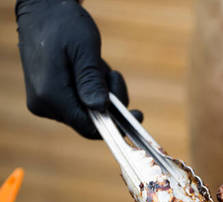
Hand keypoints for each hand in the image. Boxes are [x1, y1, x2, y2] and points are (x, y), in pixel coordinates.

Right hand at [15, 0, 141, 138]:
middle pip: (90, 121)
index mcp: (50, 96)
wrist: (42, 11)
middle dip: (109, 100)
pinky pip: (79, 103)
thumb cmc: (64, 24)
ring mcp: (43, 103)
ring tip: (96, 66)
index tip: (138, 113)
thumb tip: (100, 108)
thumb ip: (91, 80)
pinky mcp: (48, 98)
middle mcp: (43, 105)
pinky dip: (90, 89)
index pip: (89, 127)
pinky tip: (89, 70)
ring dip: (100, 92)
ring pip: (87, 111)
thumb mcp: (84, 50)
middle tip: (112, 74)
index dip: (116, 124)